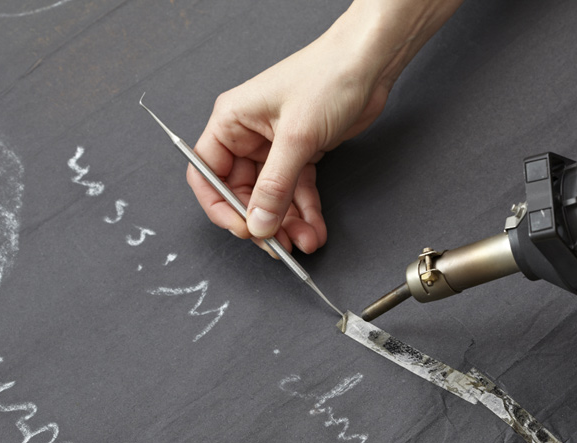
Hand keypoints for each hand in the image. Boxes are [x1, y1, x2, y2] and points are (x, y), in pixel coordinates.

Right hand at [187, 0, 462, 256]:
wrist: (369, 65)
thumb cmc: (328, 77)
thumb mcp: (296, 138)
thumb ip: (275, 186)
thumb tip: (258, 222)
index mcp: (232, 121)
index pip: (208, 173)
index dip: (220, 206)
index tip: (243, 228)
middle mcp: (249, 135)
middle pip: (242, 191)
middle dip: (262, 221)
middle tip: (279, 244)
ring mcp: (276, 146)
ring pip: (273, 196)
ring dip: (288, 222)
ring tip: (304, 242)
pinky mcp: (302, 153)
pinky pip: (297, 190)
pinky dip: (306, 211)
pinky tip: (315, 229)